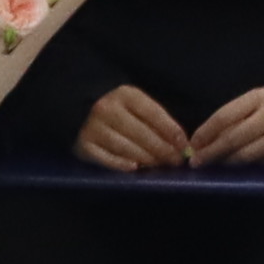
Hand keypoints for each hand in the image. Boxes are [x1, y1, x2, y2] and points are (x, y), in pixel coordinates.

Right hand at [76, 83, 195, 170]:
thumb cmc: (119, 111)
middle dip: (162, 149)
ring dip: (146, 158)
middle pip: (140, 132)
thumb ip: (157, 120)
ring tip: (160, 165)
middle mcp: (107, 109)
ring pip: (125, 146)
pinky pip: (105, 158)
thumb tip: (180, 143)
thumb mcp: (136, 105)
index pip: (153, 113)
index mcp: (125, 95)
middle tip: (175, 160)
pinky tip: (134, 168)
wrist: (79, 110)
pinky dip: (120, 164)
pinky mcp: (83, 146)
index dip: (171, 130)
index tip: (184, 145)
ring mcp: (93, 128)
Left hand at [188, 85, 263, 166]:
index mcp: (260, 97)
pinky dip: (248, 169)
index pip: (225, 116)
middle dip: (212, 153)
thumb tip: (203, 140)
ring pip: (248, 156)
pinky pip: (263, 165)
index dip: (206, 132)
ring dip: (227, 163)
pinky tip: (239, 170)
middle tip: (197, 162)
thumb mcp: (257, 102)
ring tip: (215, 166)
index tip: (193, 144)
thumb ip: (234, 116)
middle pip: (234, 138)